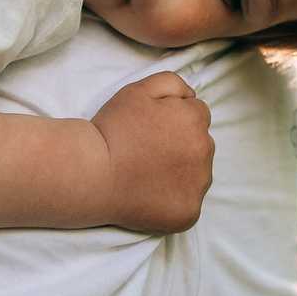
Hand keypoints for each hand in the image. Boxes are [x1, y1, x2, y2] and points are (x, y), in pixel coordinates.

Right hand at [90, 72, 214, 233]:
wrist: (93, 173)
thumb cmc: (112, 130)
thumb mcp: (138, 90)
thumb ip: (172, 82)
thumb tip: (191, 96)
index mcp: (195, 120)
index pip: (197, 114)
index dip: (173, 118)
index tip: (152, 129)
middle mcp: (204, 152)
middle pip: (201, 144)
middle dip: (181, 144)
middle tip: (148, 151)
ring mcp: (199, 185)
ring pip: (197, 174)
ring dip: (181, 172)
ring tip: (147, 173)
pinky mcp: (189, 213)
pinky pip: (188, 203)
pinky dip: (173, 200)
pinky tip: (150, 194)